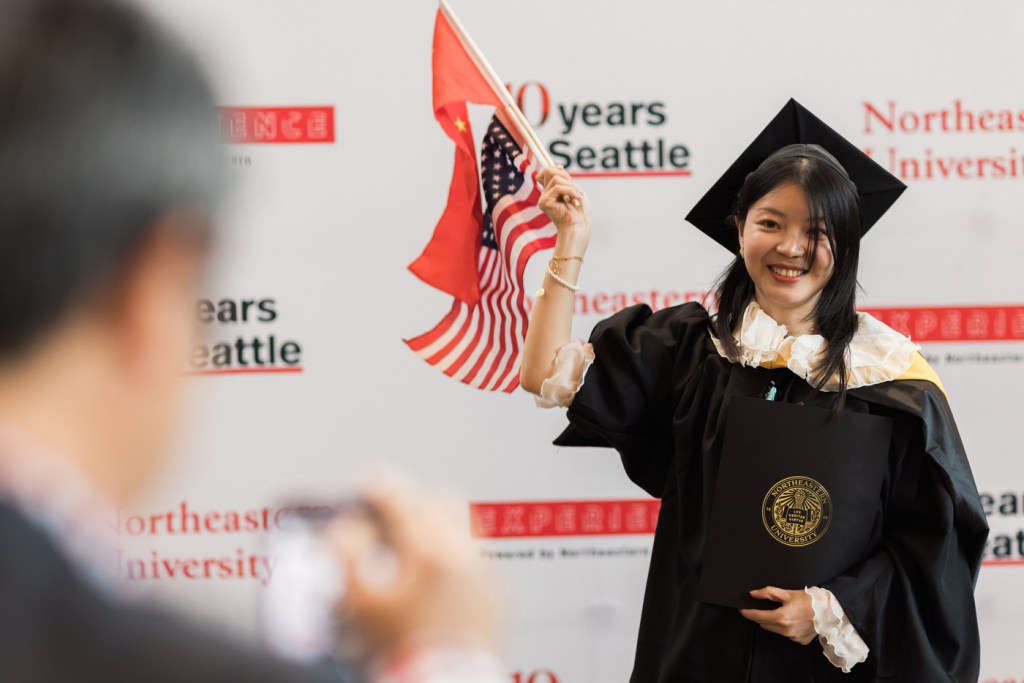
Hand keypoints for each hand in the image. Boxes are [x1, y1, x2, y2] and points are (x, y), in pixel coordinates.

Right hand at [330, 474, 499, 661]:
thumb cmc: (402, 653)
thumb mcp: (358, 606)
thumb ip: (346, 557)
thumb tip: (347, 529)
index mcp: (428, 552)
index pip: (401, 499)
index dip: (380, 487)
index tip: (370, 483)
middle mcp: (464, 555)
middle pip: (440, 502)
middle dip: (413, 501)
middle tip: (391, 513)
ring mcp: (486, 574)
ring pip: (464, 527)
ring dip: (438, 526)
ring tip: (414, 547)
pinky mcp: (498, 596)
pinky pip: (479, 558)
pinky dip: (457, 556)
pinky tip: (439, 578)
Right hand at [538, 166, 590, 235]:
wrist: (579, 228)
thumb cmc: (580, 213)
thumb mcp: (574, 190)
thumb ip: (564, 178)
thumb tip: (558, 165)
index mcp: (551, 191)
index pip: (548, 171)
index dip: (559, 170)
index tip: (570, 180)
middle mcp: (545, 194)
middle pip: (549, 171)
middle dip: (566, 177)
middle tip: (575, 191)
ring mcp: (544, 199)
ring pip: (556, 179)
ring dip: (571, 187)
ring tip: (578, 197)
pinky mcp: (544, 203)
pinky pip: (557, 188)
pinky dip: (570, 191)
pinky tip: (578, 199)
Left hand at [739, 586, 816, 644]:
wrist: (828, 611)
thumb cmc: (809, 600)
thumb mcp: (787, 593)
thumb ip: (768, 592)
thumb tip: (753, 594)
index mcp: (781, 617)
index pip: (757, 616)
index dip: (748, 612)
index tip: (742, 609)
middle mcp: (786, 630)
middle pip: (765, 624)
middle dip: (762, 616)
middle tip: (768, 607)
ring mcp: (793, 637)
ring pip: (775, 630)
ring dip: (774, 622)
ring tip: (784, 612)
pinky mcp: (799, 641)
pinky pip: (786, 634)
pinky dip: (786, 628)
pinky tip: (794, 620)